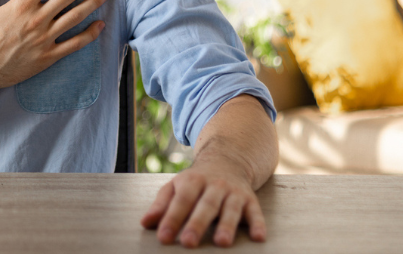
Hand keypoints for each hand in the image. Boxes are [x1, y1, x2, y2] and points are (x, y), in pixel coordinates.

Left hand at [140, 162, 266, 247]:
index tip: (163, 237)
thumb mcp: (176, 186)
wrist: (227, 160)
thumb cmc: (196, 181)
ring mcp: (233, 192)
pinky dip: (258, 224)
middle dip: (197, 224)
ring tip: (222, 242)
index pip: (181, 201)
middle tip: (188, 242)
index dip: (172, 219)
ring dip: (227, 225)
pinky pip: (255, 212)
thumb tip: (145, 222)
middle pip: (205, 206)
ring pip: (230, 209)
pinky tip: (258, 237)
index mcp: (192, 181)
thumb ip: (161, 204)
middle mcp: (214, 186)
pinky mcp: (250, 199)